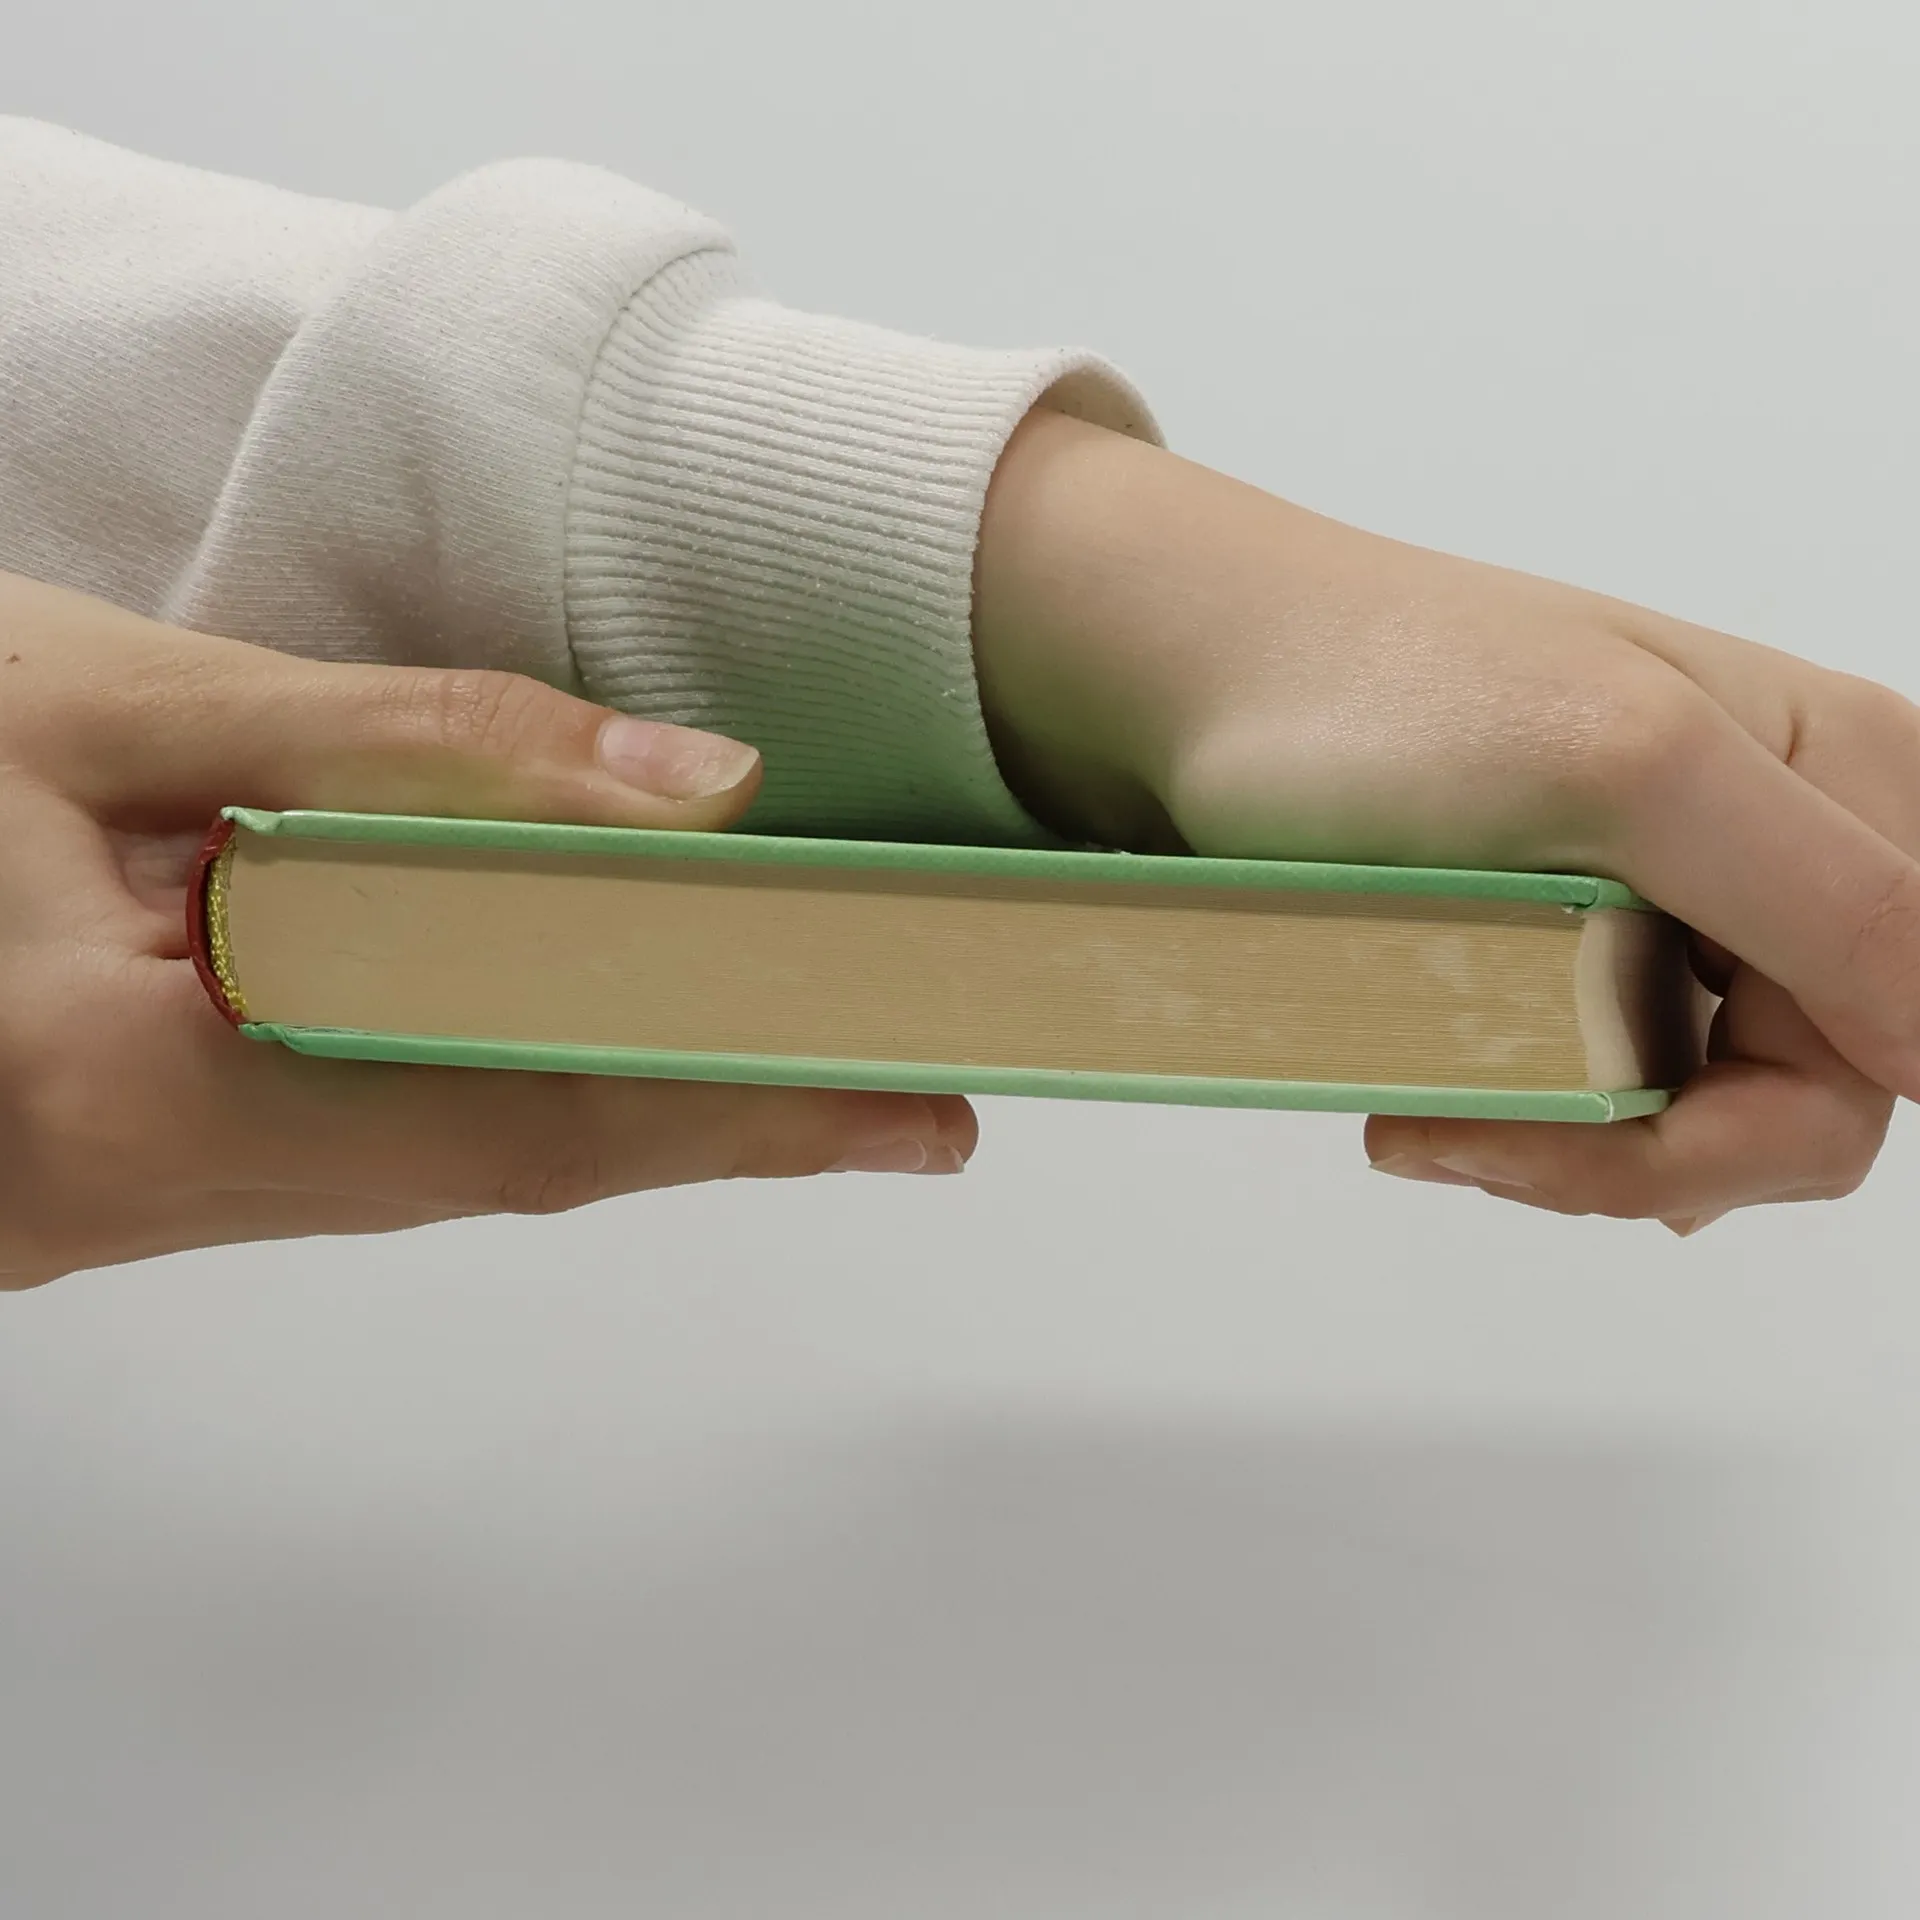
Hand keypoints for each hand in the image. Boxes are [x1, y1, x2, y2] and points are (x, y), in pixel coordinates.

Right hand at [0, 574, 971, 1288]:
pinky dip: (509, 1089)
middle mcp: (140, 1188)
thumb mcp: (110, 704)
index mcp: (124, 1092)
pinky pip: (371, 1138)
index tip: (902, 1103)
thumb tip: (690, 788)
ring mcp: (132, 1201)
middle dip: (719, 1125)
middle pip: (507, 1161)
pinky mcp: (133, 1166)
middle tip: (906, 1100)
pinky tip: (593, 1044)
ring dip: (628, 1109)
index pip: (517, 1115)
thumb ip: (406, 745)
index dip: (731, 1107)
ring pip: (446, 1161)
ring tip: (794, 1063)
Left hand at [974, 410, 1919, 1231]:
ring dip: (1575, 1143)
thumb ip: (1836, 899)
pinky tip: (1444, 1099)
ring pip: (1707, 1107)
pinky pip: (1622, 1082)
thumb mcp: (1628, 775)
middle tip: (1455, 1130)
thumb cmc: (1376, 691)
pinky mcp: (1589, 937)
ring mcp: (1683, 895)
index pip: (1893, 1044)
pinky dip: (1538, 1118)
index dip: (1740, 1135)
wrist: (1196, 676)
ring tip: (1431, 1108)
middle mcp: (1787, 838)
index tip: (1565, 1142)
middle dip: (1641, 1151)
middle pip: (1805, 1098)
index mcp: (1847, 776)